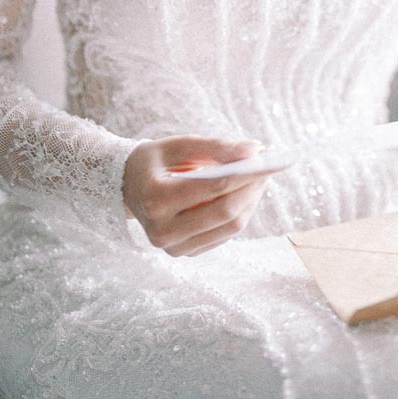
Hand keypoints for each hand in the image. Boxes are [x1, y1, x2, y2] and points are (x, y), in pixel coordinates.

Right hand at [122, 134, 280, 255]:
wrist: (129, 188)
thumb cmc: (156, 162)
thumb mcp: (179, 145)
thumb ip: (216, 147)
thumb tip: (255, 151)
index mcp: (156, 198)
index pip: (212, 187)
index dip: (245, 172)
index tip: (265, 156)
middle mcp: (162, 230)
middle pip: (225, 212)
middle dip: (252, 187)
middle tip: (268, 167)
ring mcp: (173, 247)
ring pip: (230, 227)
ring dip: (251, 201)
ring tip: (259, 178)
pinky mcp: (185, 253)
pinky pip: (224, 235)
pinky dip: (240, 213)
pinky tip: (243, 194)